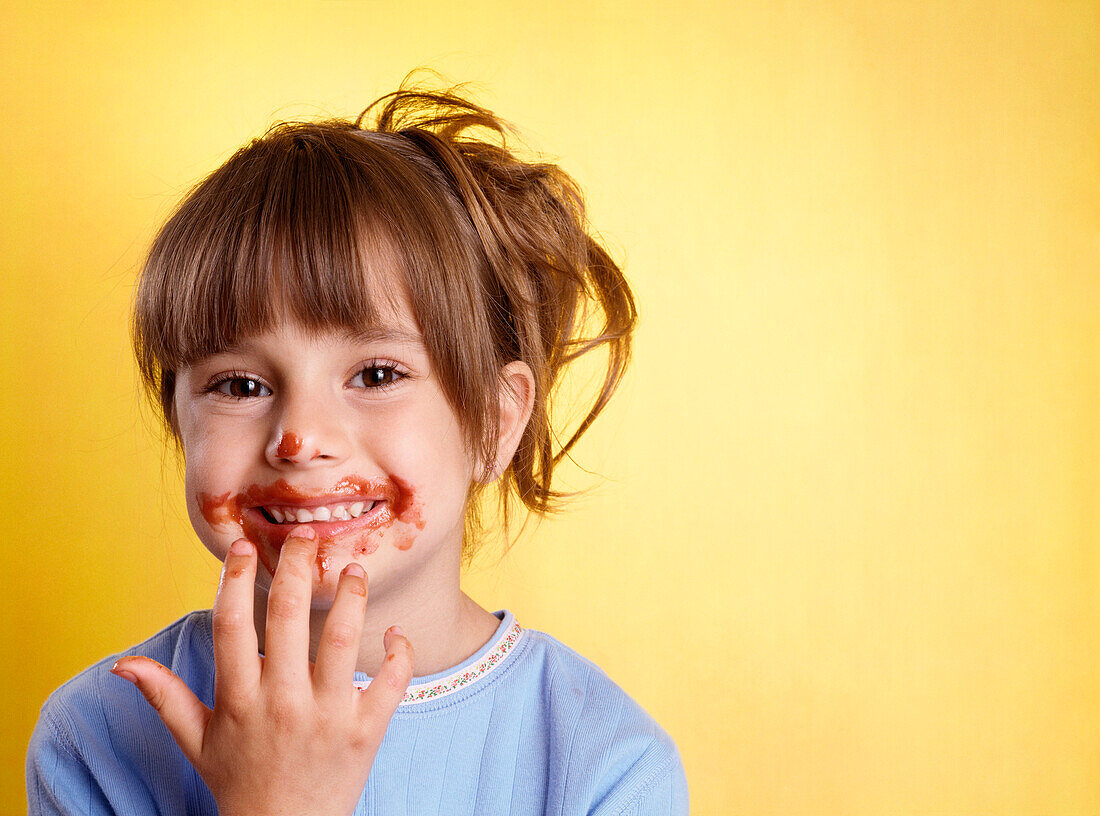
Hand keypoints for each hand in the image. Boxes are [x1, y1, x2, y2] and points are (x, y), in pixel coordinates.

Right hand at [111, 525, 412, 815]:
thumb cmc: (240, 782)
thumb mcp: (197, 741)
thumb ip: (164, 696)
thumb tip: (121, 663)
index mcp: (238, 699)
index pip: (232, 625)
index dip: (234, 579)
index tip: (243, 544)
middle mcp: (282, 702)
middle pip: (288, 617)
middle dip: (297, 567)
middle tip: (306, 536)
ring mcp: (327, 716)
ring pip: (342, 639)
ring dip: (351, 596)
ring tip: (353, 568)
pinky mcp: (366, 731)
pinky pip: (390, 681)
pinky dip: (398, 651)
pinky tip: (394, 632)